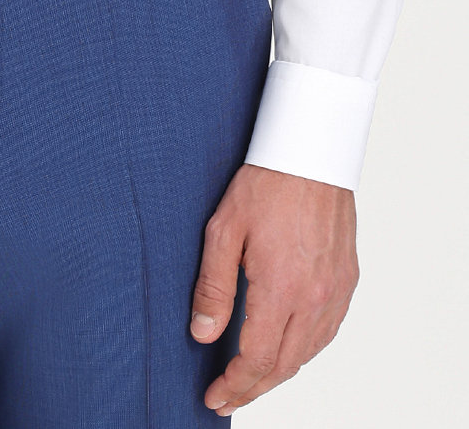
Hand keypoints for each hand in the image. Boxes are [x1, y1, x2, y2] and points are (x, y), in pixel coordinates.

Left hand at [190, 162, 358, 415]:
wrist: (312, 152)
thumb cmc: (267, 183)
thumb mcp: (224, 229)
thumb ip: (213, 286)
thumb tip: (203, 334)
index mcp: (281, 288)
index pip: (257, 359)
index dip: (235, 385)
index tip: (215, 398)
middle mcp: (314, 297)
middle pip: (284, 365)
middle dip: (253, 388)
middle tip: (227, 397)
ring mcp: (336, 291)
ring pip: (308, 353)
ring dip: (278, 373)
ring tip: (251, 379)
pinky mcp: (348, 280)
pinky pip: (327, 331)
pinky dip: (304, 350)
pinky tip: (287, 348)